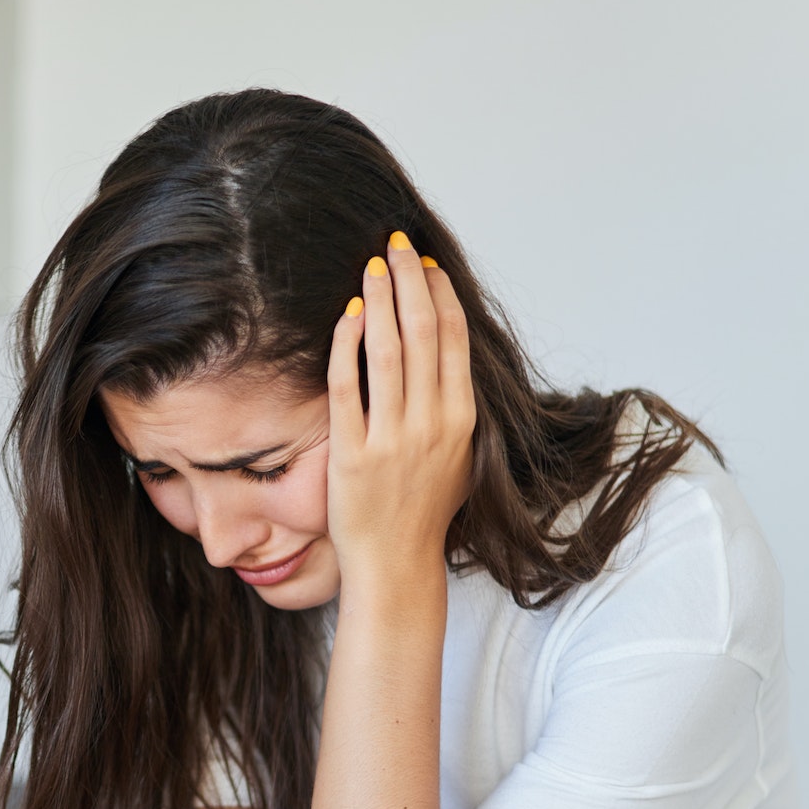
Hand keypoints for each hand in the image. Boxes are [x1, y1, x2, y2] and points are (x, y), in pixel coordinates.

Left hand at [325, 232, 474, 588]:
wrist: (397, 564)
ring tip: (373, 266)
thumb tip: (446, 355)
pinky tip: (347, 314)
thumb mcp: (458, 455)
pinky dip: (348, 346)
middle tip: (396, 244)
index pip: (453, 341)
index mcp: (461, 420)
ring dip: (381, 300)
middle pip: (423, 333)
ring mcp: (392, 439)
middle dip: (410, 281)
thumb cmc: (424, 510)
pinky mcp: (354, 454)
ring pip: (388, 351)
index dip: (440, 296)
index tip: (426, 265)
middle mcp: (432, 424)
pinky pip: (349, 387)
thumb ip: (452, 406)